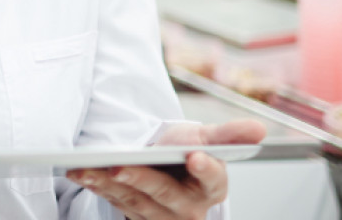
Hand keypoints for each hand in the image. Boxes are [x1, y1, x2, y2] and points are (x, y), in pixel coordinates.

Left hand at [66, 119, 265, 218]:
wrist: (167, 166)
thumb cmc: (187, 151)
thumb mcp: (207, 138)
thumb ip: (230, 134)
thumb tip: (259, 130)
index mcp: (212, 186)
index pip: (213, 178)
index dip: (205, 168)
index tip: (195, 155)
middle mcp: (188, 207)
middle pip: (163, 194)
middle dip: (140, 181)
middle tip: (119, 167)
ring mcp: (160, 215)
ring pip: (133, 200)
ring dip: (107, 185)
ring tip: (87, 168)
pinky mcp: (136, 216)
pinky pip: (115, 202)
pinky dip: (97, 187)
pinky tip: (82, 174)